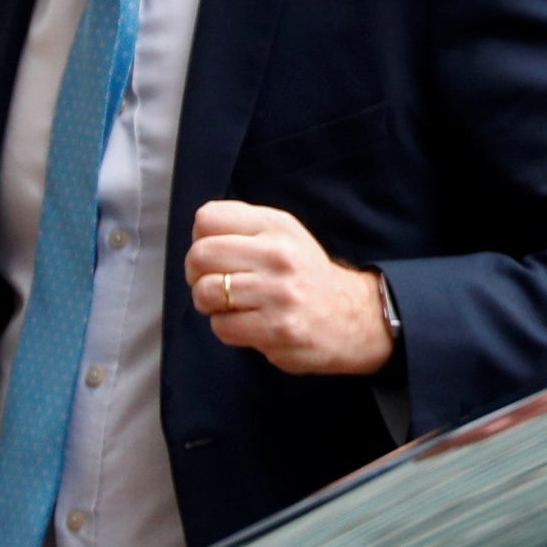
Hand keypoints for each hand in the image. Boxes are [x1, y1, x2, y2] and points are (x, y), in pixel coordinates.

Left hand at [186, 200, 392, 375]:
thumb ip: (242, 227)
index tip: (216, 255)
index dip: (200, 239)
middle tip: (213, 283)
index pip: (207, 218)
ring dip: (210, 305)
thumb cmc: (303, 275)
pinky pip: (221, 326)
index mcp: (276, 225)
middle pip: (200, 255)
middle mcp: (278, 254)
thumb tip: (197, 235)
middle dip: (196, 274)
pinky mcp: (276, 328)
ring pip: (205, 293)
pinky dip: (227, 328)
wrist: (350, 317)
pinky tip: (248, 323)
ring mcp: (278, 292)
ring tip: (231, 305)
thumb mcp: (283, 235)